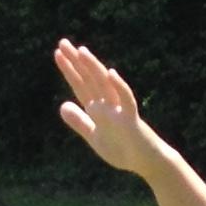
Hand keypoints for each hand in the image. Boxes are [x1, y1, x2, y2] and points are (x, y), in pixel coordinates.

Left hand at [54, 40, 161, 175]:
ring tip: (81, 51)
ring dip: (93, 68)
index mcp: (98, 109)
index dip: (69, 71)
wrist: (147, 162)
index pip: (81, 86)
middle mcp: (108, 105)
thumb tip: (62, 106)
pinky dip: (119, 87)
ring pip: (105, 85)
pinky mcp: (131, 120)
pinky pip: (126, 101)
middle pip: (90, 79)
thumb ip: (80, 122)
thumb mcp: (95, 137)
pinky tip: (111, 73)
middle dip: (77, 62)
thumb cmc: (123, 150)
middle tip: (62, 42)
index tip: (58, 54)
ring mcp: (120, 110)